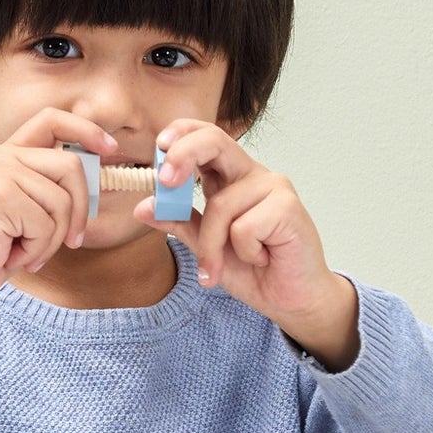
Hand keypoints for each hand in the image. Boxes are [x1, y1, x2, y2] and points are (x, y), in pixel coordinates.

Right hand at [0, 108, 112, 363]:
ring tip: (28, 251)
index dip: (86, 130)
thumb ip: (52, 184)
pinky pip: (46, 225)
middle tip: (73, 241)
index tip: (111, 149)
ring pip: (62, 201)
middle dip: (81, 209)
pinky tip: (14, 255)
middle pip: (71, 166)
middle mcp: (0, 155)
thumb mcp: (26, 208)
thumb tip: (99, 168)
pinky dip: (38, 249)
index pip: (51, 120)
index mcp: (6, 153)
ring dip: (53, 238)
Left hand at [136, 120, 359, 368]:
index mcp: (229, 177)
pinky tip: (263, 258)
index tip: (157, 148)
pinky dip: (246, 252)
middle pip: (214, 141)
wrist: (290, 299)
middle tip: (164, 181)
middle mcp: (251, 174)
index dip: (181, 134)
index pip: (204, 136)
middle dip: (183, 155)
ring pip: (220, 206)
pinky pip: (244, 228)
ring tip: (223, 267)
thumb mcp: (204, 247)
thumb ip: (179, 223)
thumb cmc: (253, 269)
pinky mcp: (288, 207)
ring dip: (212, 247)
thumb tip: (142, 207)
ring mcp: (273, 187)